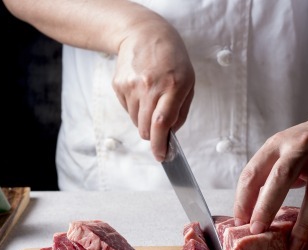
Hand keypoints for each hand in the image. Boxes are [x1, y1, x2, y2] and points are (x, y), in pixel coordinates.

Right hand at [112, 18, 194, 160]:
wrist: (144, 34)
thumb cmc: (172, 60)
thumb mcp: (188, 82)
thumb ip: (180, 111)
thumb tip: (170, 135)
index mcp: (173, 86)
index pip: (162, 123)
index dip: (160, 145)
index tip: (161, 156)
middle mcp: (150, 87)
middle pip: (146, 128)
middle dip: (153, 137)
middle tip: (159, 134)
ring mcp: (131, 86)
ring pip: (137, 122)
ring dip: (145, 121)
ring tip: (151, 101)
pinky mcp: (119, 85)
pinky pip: (127, 110)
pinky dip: (135, 109)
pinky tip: (141, 92)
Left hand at [233, 117, 307, 249]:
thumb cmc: (307, 146)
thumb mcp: (282, 150)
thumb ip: (267, 175)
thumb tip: (248, 214)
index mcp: (277, 143)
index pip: (253, 171)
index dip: (243, 199)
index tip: (240, 222)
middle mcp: (301, 147)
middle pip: (281, 177)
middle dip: (266, 207)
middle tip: (257, 230)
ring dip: (302, 223)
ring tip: (293, 244)